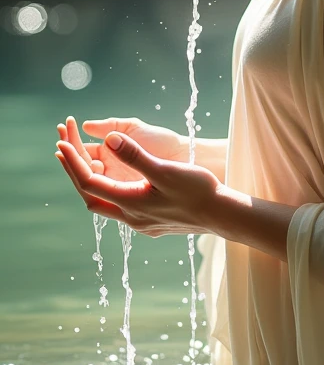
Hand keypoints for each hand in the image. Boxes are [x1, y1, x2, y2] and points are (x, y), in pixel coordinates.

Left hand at [55, 123, 219, 236]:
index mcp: (130, 204)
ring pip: (105, 204)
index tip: (60, 143)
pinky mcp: (151, 224)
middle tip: (64, 149)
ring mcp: (141, 224)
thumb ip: (135, 156)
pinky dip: (109, 191)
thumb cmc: (198, 190)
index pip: (89, 182)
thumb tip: (108, 139)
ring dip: (91, 183)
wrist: (222, 215)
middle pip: (91, 196)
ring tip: (83, 163)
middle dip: (75, 172)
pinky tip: (115, 183)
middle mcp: (131, 218)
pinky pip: (120, 208)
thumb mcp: (165, 170)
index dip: (72, 162)